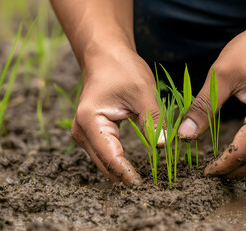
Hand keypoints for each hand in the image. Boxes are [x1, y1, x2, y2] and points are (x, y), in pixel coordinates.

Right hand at [71, 47, 161, 184]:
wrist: (106, 56)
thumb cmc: (122, 69)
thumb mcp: (143, 92)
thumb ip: (153, 120)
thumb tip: (164, 146)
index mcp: (91, 120)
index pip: (110, 156)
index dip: (126, 172)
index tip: (142, 184)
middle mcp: (82, 130)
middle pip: (103, 163)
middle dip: (123, 176)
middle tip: (146, 188)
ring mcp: (84, 133)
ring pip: (103, 161)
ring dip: (120, 171)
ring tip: (141, 183)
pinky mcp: (92, 133)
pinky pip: (105, 153)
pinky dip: (117, 162)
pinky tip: (131, 170)